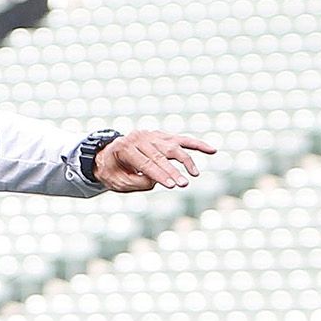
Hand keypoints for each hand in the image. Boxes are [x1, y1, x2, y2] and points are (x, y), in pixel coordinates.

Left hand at [92, 130, 216, 191]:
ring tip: (194, 174)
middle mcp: (139, 137)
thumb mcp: (117, 182)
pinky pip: (182, 140)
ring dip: (185, 160)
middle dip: (173, 171)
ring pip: (173, 146)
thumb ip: (137, 183)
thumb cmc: (113, 171)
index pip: (145, 163)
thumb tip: (157, 180)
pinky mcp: (162, 136)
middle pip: (160, 155)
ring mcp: (151, 135)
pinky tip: (212, 150)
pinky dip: (197, 144)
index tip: (171, 185)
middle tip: (183, 184)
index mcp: (124, 147)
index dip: (159, 174)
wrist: (108, 154)